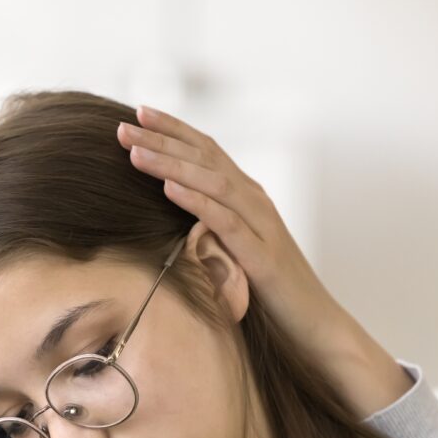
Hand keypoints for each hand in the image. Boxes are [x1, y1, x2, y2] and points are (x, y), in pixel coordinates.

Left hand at [117, 105, 412, 417]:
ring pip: (213, 183)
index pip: (206, 151)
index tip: (136, 113)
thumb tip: (171, 217)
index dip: (173, 130)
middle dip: (162, 139)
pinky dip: (196, 201)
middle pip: (205, 158)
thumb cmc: (270, 292)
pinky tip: (168, 189)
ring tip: (135, 151)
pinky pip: (225, 222)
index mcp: (246, 198)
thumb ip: (210, 226)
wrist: (314, 325)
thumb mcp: (233, 250)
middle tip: (123, 125)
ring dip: (172, 164)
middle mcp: (255, 202)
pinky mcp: (262, 256)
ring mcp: (261, 226)